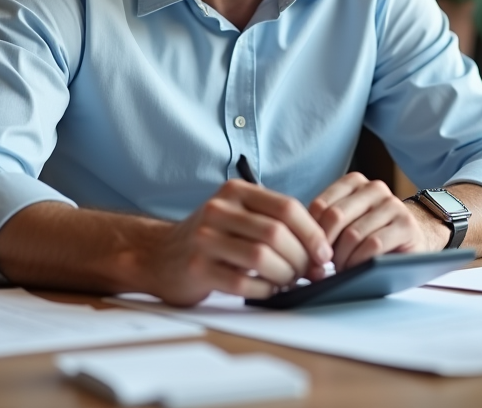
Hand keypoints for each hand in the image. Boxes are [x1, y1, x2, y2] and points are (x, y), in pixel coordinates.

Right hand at [148, 179, 332, 305]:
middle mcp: (218, 210)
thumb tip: (321, 254)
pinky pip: (242, 283)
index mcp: (236, 192)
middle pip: (277, 234)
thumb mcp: (241, 218)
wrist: (158, 255)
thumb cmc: (211, 238)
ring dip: (284, 276)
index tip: (323, 253)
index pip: (286, 207)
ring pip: (262, 257)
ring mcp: (204, 239)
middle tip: (306, 273)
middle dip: (300, 258)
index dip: (312, 233)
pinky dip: (264, 290)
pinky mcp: (196, 268)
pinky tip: (266, 290)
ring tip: (287, 282)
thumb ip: (278, 227)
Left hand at [308, 173, 447, 270]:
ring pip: (353, 234)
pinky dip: (360, 261)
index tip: (311, 251)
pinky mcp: (406, 226)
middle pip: (335, 217)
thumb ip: (326, 224)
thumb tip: (301, 243)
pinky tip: (357, 268)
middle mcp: (375, 188)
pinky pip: (373, 245)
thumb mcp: (347, 222)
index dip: (311, 233)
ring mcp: (393, 205)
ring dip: (343, 258)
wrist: (412, 239)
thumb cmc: (371, 234)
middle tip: (324, 263)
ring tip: (342, 268)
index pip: (320, 205)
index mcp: (355, 182)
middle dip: (325, 246)